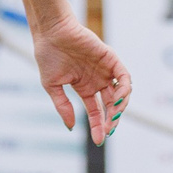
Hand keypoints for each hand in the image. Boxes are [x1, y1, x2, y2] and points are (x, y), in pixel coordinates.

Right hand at [30, 16, 129, 143]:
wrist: (51, 33)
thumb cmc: (48, 55)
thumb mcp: (51, 86)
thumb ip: (63, 106)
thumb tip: (71, 126)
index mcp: (84, 87)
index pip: (96, 110)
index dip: (97, 125)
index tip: (99, 140)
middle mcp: (97, 80)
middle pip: (110, 105)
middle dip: (110, 120)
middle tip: (108, 132)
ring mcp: (104, 70)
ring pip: (120, 93)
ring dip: (120, 107)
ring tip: (113, 118)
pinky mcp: (110, 59)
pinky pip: (123, 76)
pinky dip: (125, 89)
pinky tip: (119, 100)